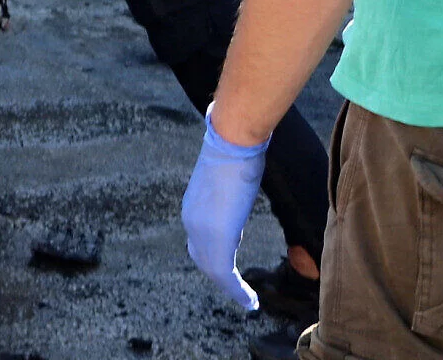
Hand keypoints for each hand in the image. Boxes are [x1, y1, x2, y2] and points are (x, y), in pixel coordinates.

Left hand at [180, 113, 267, 310]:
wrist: (233, 141)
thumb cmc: (238, 150)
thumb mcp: (234, 177)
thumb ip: (233, 189)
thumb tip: (242, 176)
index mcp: (194, 205)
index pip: (201, 239)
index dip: (215, 255)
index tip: (231, 268)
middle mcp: (191, 219)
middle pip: (202, 258)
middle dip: (220, 276)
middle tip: (238, 291)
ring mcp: (200, 230)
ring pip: (213, 270)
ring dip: (231, 288)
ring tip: (248, 301)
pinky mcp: (216, 238)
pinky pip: (223, 274)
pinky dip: (237, 292)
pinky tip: (251, 302)